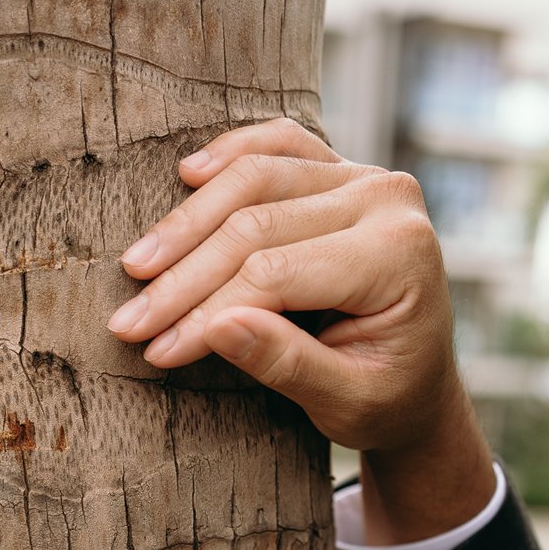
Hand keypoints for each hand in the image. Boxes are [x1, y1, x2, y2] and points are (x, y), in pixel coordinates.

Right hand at [106, 117, 495, 543]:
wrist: (421, 382)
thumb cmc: (386, 399)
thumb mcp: (346, 404)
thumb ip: (288, 365)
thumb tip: (216, 328)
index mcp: (397, 256)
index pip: (275, 273)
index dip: (206, 311)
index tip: (155, 349)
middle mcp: (387, 201)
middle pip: (257, 223)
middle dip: (184, 277)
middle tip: (128, 321)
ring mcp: (366, 177)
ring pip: (256, 178)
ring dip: (187, 223)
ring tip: (136, 266)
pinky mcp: (344, 170)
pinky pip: (280, 146)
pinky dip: (231, 154)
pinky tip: (187, 173)